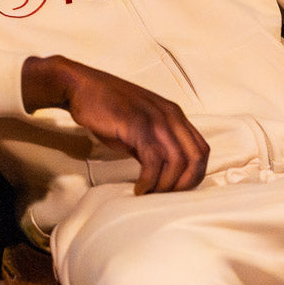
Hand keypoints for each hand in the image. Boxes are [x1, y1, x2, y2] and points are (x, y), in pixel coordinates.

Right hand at [22, 54, 209, 194]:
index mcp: (175, 115)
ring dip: (165, 185)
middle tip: (164, 196)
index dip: (194, 175)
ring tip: (149, 193)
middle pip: (197, 158)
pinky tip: (139, 188)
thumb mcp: (140, 128)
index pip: (201, 150)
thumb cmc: (108, 109)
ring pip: (178, 161)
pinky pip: (154, 160)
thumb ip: (156, 146)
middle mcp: (171, 116)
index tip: (175, 189)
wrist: (81, 88)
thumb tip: (165, 175)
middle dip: (184, 184)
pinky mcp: (137, 125)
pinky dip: (149, 180)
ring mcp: (155, 119)